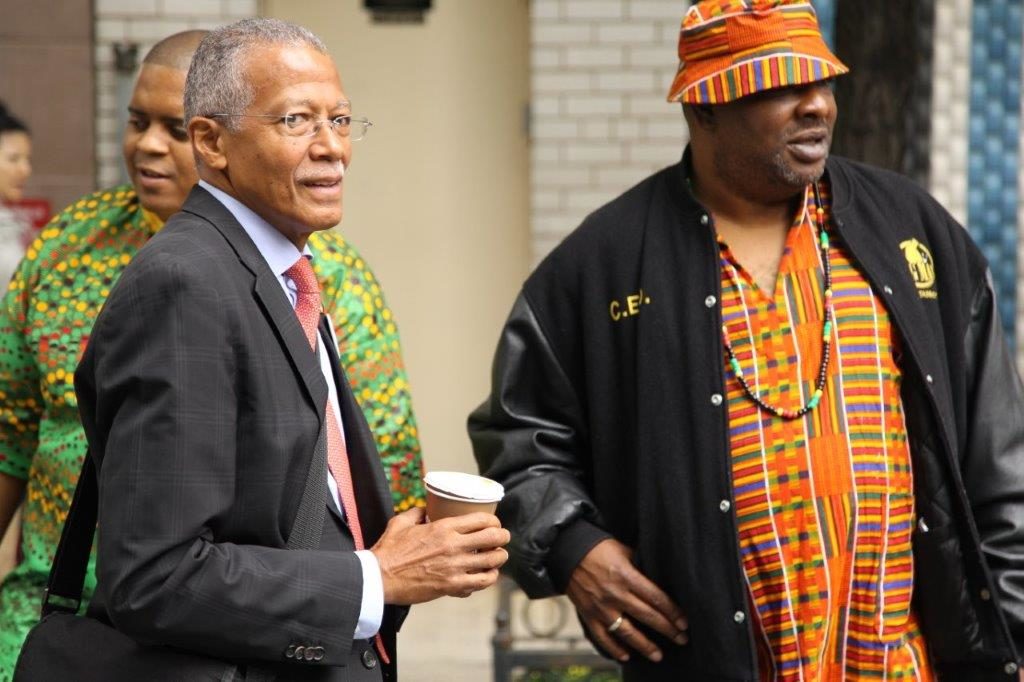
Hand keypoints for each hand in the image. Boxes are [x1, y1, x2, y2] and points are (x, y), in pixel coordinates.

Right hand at [371, 507, 509, 604]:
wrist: (379, 578)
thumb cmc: (389, 550)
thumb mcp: (401, 522)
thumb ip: (417, 512)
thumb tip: (426, 508)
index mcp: (443, 527)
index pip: (482, 519)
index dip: (494, 520)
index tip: (494, 523)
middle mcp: (453, 545)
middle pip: (493, 538)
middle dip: (503, 537)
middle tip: (502, 539)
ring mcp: (454, 567)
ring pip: (492, 561)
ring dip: (499, 558)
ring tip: (498, 557)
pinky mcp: (451, 586)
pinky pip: (481, 582)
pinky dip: (489, 578)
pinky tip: (487, 575)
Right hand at [566, 538, 687, 663]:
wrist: (567, 552)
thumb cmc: (599, 548)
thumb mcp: (623, 550)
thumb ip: (640, 564)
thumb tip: (659, 576)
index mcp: (626, 576)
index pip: (655, 597)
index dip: (672, 611)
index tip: (684, 622)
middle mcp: (615, 594)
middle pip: (647, 616)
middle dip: (668, 629)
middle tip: (682, 639)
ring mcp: (601, 607)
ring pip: (627, 632)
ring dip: (645, 646)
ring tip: (659, 656)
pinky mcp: (588, 615)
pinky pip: (602, 637)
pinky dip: (614, 649)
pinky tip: (627, 656)